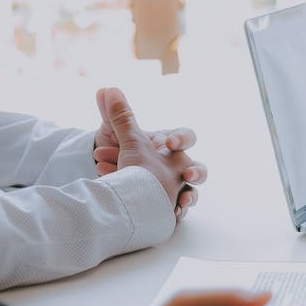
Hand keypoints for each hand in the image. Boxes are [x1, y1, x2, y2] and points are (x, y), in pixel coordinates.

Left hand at [93, 87, 207, 219]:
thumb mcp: (119, 136)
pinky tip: (172, 215)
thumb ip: (116, 115)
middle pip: (200, 169)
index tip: (170, 144)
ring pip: (193, 194)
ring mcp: (176, 188)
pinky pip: (179, 211)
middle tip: (188, 175)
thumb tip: (105, 89)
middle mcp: (178, 167)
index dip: (182, 139)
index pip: (187, 137)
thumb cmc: (125, 155)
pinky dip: (176, 213)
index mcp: (170, 146)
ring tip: (181, 204)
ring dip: (190, 198)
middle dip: (197, 172)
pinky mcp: (170, 206)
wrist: (117, 180)